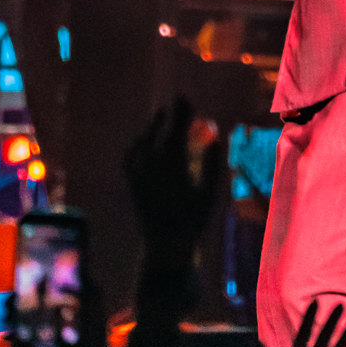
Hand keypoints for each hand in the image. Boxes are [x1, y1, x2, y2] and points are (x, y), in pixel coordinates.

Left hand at [125, 95, 221, 260]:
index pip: (177, 135)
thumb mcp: (209, 195)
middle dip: (172, 118)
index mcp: (174, 171)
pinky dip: (136, 147)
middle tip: (180, 101)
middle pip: (162, 137)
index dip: (181, 115)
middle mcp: (154, 171)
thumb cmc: (192, 222)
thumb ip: (211, 164)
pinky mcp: (133, 186)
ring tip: (161, 115)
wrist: (165, 247)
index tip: (186, 99)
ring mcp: (140, 178)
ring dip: (152, 129)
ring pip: (143, 146)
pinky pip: (130, 161)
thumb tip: (215, 136)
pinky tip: (142, 141)